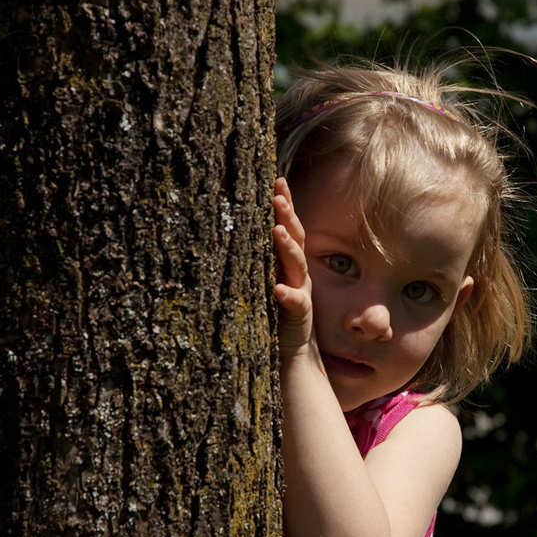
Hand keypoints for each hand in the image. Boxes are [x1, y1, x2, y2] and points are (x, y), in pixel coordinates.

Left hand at [272, 178, 314, 358]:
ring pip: (297, 266)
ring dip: (287, 248)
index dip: (285, 205)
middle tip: (277, 196)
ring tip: (277, 231)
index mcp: (288, 263)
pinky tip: (279, 289)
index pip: (288, 227)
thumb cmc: (274, 315)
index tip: (277, 181)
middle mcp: (298, 274)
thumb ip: (259, 259)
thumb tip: (235, 231)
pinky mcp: (299, 317)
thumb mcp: (264, 282)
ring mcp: (300, 293)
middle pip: (294, 239)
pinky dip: (288, 295)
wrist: (293, 355)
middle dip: (287, 216)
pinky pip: (296, 304)